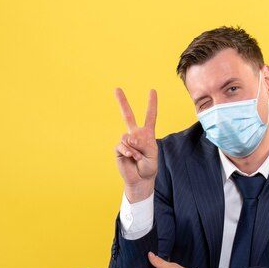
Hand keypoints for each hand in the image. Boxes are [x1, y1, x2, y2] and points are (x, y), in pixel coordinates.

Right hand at [115, 88, 157, 202]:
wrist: (140, 178)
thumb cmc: (148, 166)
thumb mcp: (151, 153)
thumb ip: (142, 143)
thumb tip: (128, 137)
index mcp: (146, 133)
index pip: (150, 116)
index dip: (151, 103)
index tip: (152, 90)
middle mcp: (135, 134)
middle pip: (128, 115)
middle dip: (122, 101)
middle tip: (116, 88)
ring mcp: (126, 141)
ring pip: (128, 137)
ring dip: (136, 149)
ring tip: (138, 157)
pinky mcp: (119, 148)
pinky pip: (123, 146)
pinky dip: (129, 152)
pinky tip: (132, 157)